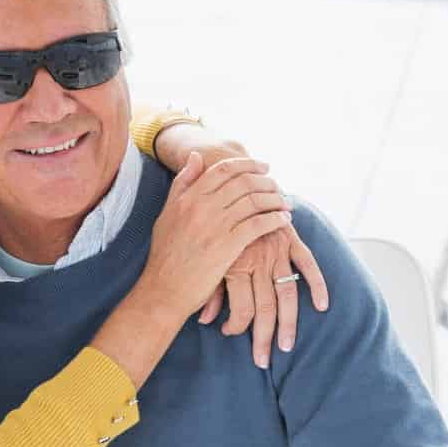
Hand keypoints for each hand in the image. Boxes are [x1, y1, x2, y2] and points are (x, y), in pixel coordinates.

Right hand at [141, 153, 292, 316]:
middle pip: (243, 182)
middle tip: (277, 185)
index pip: (223, 169)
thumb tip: (196, 156)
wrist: (163, 290)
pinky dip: (274, 219)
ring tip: (284, 202)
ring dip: (274, 199)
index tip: (263, 167)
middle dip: (266, 180)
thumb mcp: (167, 213)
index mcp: (188, 197)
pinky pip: (258, 225)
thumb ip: (182, 183)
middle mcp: (202, 207)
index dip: (248, 164)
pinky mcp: (227, 247)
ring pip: (253, 201)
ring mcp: (215, 227)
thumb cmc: (165, 255)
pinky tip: (283, 220)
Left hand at [204, 222, 330, 368]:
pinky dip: (316, 283)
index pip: (240, 308)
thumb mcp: (210, 257)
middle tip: (262, 361)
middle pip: (263, 307)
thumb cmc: (218, 227)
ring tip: (286, 346)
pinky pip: (307, 263)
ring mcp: (275, 250)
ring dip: (288, 323)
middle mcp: (256, 260)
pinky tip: (321, 305)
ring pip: (285, 293)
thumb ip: (210, 289)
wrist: (232, 187)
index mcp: (233, 264)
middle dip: (262, 337)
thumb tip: (204, 321)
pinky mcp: (289, 238)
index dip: (235, 327)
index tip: (227, 334)